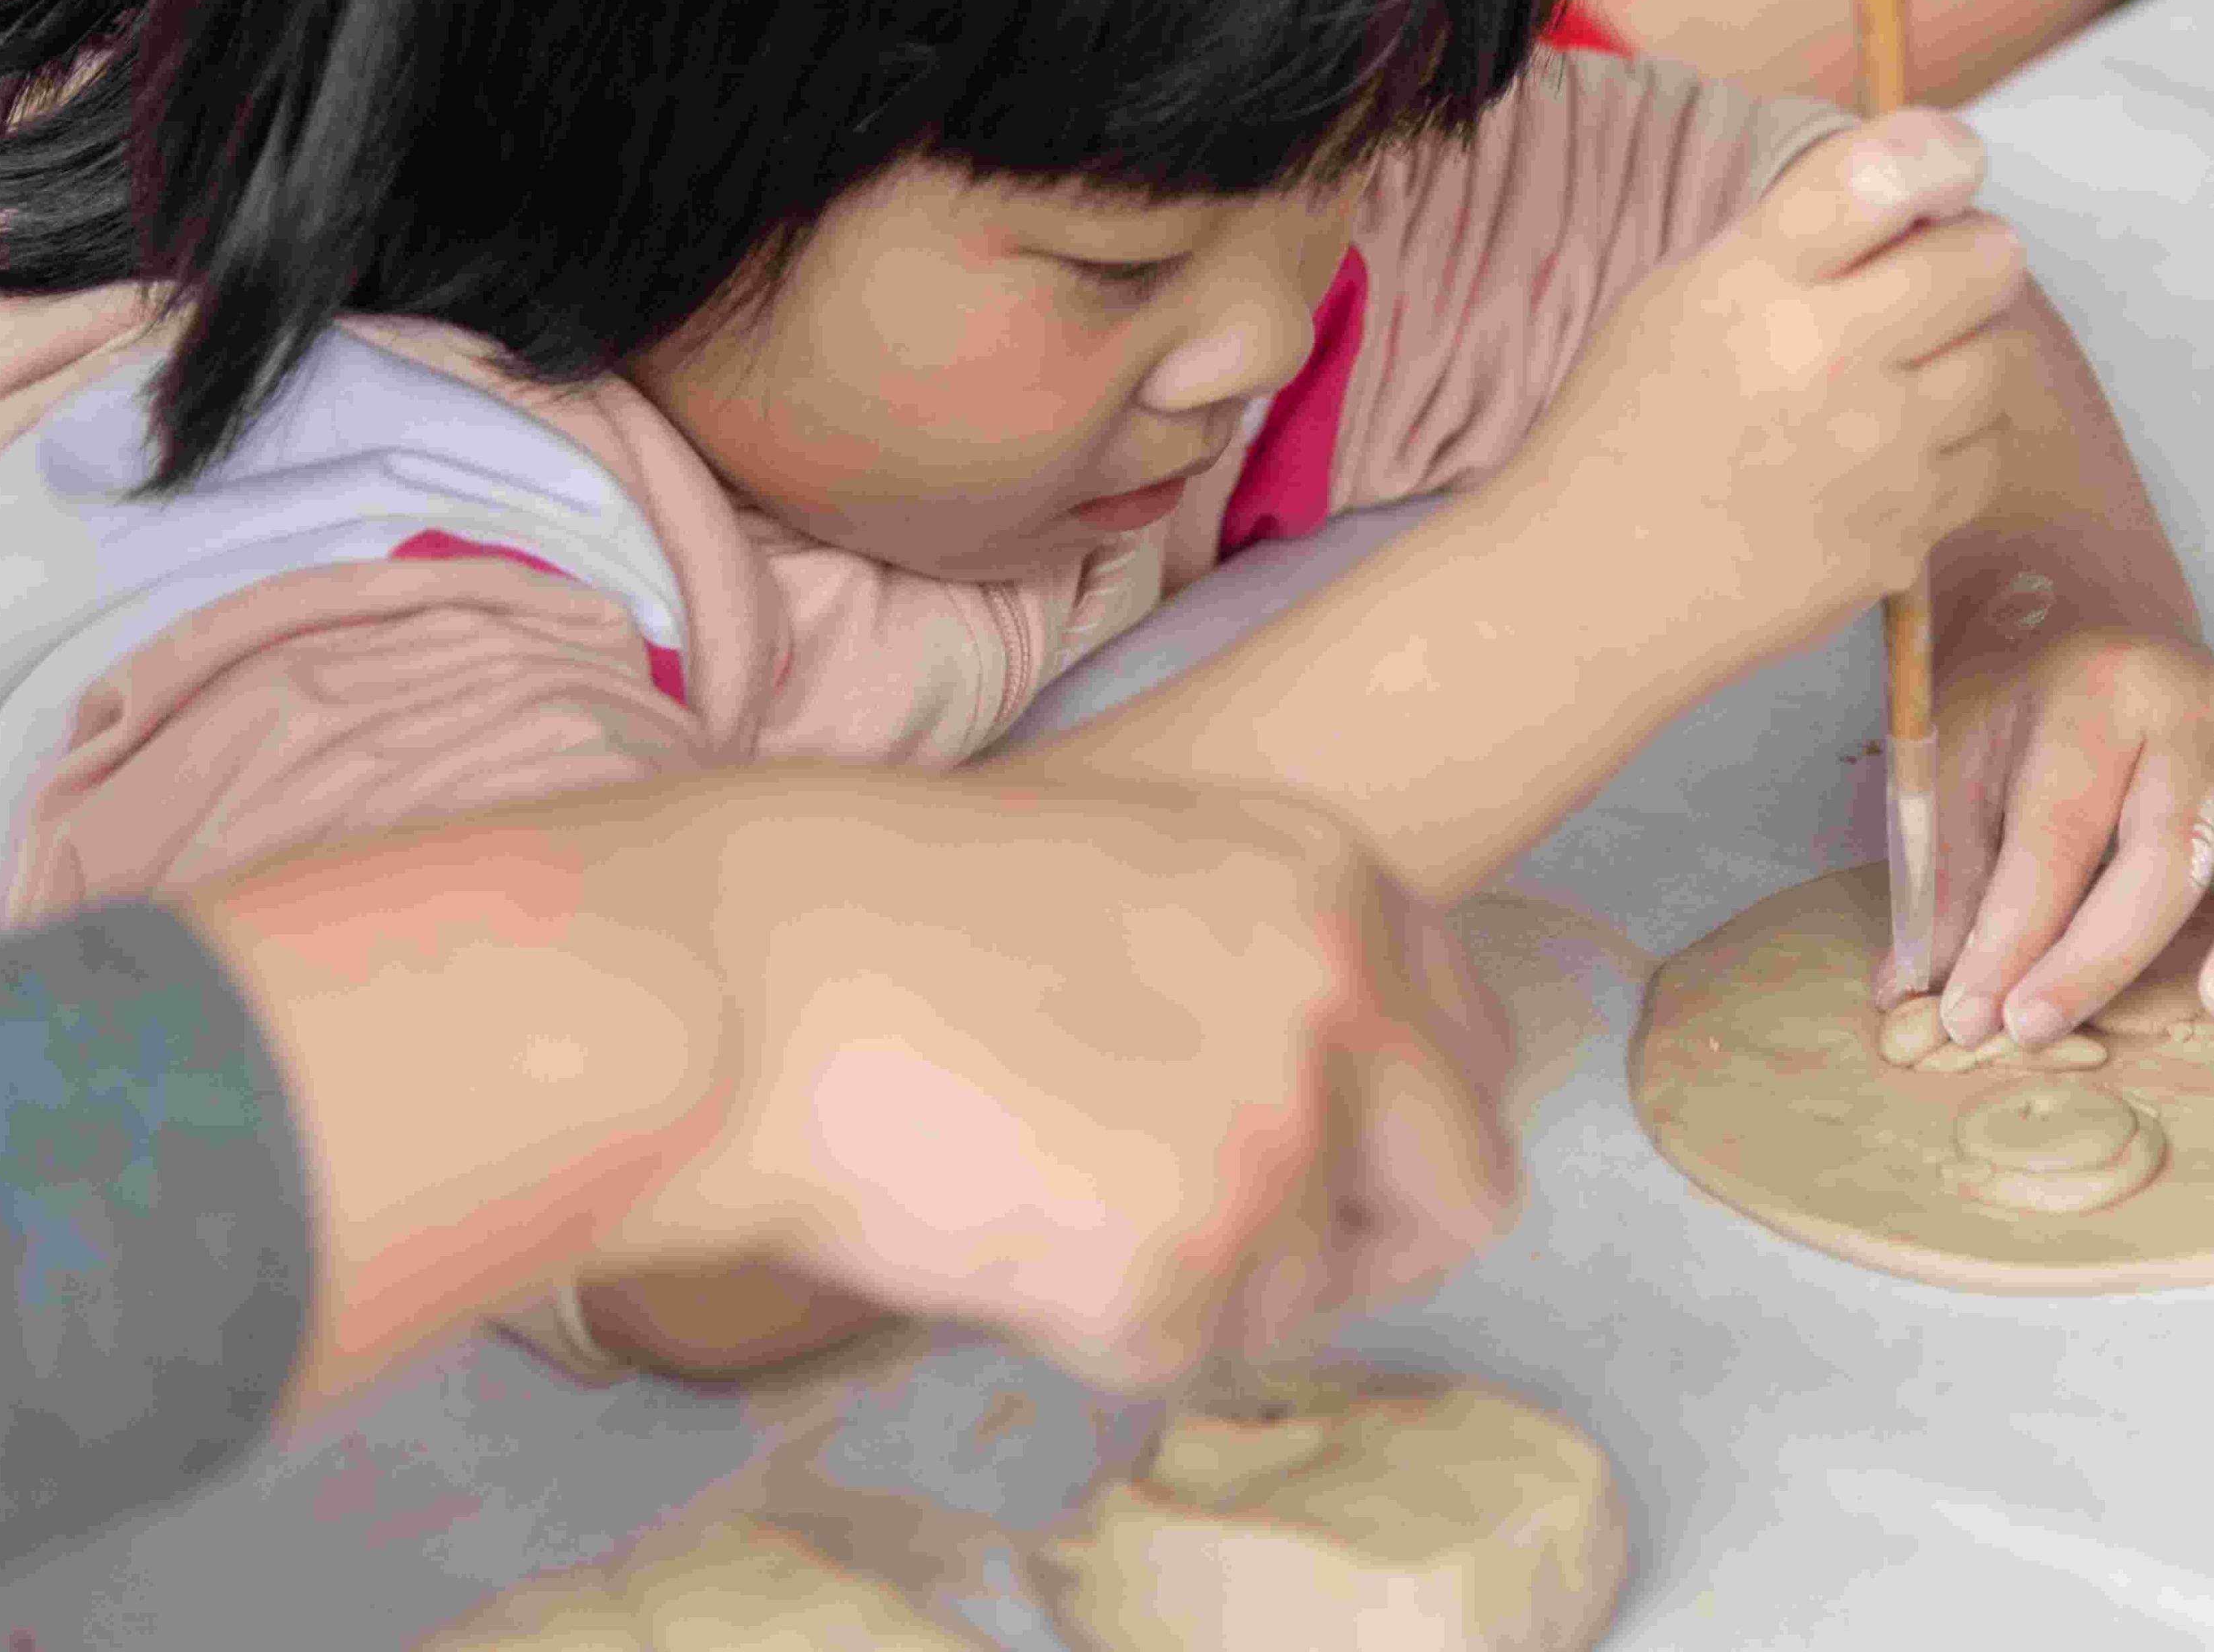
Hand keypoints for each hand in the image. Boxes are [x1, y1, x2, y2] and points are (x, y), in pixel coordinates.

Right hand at [610, 772, 1517, 1391]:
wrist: (743, 976)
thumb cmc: (880, 911)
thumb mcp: (1128, 862)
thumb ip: (1255, 958)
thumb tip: (1316, 1090)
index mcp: (1332, 883)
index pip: (1470, 1044)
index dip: (1405, 1124)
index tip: (1346, 1165)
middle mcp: (1341, 1003)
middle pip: (1463, 1187)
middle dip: (1367, 1242)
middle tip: (1237, 1249)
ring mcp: (1273, 1138)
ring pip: (1295, 1292)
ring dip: (1189, 1278)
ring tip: (1036, 1185)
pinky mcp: (1182, 1264)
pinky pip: (1169, 1350)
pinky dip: (1083, 1321)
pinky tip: (993, 1226)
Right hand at [1506, 110, 2030, 672]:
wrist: (1590, 591)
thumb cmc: (1623, 429)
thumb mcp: (1675, 298)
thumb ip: (1788, 244)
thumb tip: (1911, 196)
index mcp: (1754, 283)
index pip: (1883, 177)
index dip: (1942, 153)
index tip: (1954, 162)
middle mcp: (1829, 360)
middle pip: (1984, 264)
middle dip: (1976, 252)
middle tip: (1945, 271)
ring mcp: (1878, 456)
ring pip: (2001, 361)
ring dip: (1969, 350)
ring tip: (1908, 370)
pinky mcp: (1904, 536)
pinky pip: (1985, 457)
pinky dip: (1957, 444)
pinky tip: (1896, 449)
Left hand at [1904, 630, 2213, 1047]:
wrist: (2070, 615)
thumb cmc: (2013, 707)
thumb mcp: (1951, 769)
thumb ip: (1941, 881)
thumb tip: (1910, 993)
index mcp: (2093, 693)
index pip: (2055, 831)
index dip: (2010, 934)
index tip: (1968, 1013)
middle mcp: (2191, 706)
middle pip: (2170, 843)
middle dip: (2101, 952)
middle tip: (2037, 1025)